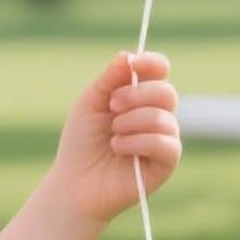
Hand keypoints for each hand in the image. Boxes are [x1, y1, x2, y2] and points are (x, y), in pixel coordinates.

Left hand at [47, 51, 181, 224]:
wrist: (73, 185)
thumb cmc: (81, 145)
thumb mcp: (90, 104)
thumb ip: (109, 79)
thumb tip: (128, 55)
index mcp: (142, 98)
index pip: (160, 72)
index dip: (151, 64)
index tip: (132, 65)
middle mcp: (157, 117)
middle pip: (166, 92)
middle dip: (136, 96)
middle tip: (111, 107)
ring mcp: (163, 141)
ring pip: (164, 117)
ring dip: (133, 121)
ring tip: (112, 135)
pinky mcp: (165, 165)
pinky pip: (166, 144)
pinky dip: (139, 141)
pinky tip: (118, 147)